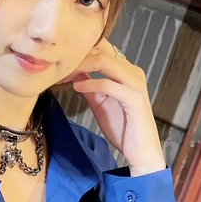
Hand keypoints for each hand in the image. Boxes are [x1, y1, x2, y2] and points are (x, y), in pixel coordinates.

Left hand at [59, 38, 165, 173]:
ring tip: (65, 75)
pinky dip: (91, 83)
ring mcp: (135, 84)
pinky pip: (108, 85)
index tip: (61, 63)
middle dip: (77, 57)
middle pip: (102, 51)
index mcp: (126, 71)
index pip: (102, 49)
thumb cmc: (124, 128)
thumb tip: (74, 74)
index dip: (80, 52)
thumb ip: (90, 87)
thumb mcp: (101, 103)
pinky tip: (77, 87)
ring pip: (105, 62)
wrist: (142, 151)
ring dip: (81, 66)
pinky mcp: (134, 98)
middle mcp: (133, 72)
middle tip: (59, 67)